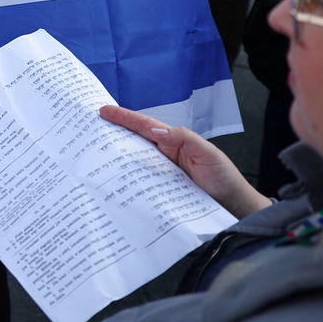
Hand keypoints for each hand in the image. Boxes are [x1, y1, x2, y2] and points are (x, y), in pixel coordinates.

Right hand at [100, 105, 270, 218]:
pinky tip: (110, 183)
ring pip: (132, 163)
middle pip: (133, 142)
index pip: (144, 126)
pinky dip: (124, 181)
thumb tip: (156, 130)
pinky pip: (138, 184)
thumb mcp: (208, 154)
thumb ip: (185, 139)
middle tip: (87, 131)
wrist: (235, 210)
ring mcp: (159, 175)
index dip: (124, 118)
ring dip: (114, 159)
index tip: (103, 111)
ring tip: (91, 156)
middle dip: (111, 134)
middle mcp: (163, 156)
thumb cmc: (225, 179)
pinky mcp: (158, 193)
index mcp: (173, 142)